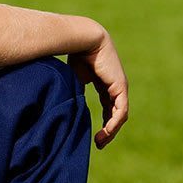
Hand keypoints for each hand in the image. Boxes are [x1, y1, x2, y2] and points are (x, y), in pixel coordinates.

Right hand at [67, 29, 128, 148]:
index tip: (94, 135)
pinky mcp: (120, 87)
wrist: (83, 38)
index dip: (102, 122)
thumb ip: (74, 90)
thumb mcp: (74, 78)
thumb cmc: (75, 53)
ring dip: (111, 130)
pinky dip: (113, 123)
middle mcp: (114, 86)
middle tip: (99, 143)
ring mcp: (119, 87)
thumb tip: (62, 105)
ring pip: (119, 115)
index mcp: (104, 82)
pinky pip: (120, 110)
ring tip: (100, 142)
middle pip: (114, 113)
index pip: (107, 106)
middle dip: (107, 130)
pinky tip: (106, 132)